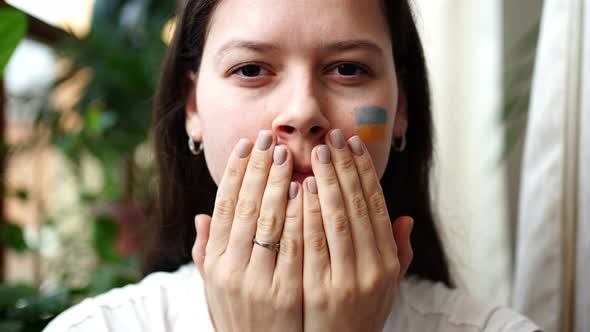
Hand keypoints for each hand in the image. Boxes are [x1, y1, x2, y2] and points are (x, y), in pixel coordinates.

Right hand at [192, 131, 303, 331]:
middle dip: (258, 169)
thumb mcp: (215, 286)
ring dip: (278, 184)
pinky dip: (299, 215)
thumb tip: (201, 216)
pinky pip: (295, 246)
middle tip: (268, 138)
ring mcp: (259, 282)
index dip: (234, 173)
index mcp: (216, 262)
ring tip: (286, 154)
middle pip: (245, 208)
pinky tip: (306, 189)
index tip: (244, 145)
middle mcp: (232, 270)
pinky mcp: (287, 293)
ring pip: (269, 222)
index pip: (223, 207)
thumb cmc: (240, 316)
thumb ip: (207, 252)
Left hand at [301, 129, 412, 331]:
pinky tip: (300, 188)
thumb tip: (405, 218)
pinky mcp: (321, 291)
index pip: (376, 206)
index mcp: (387, 262)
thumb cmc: (360, 314)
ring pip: (338, 220)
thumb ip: (396, 252)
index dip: (364, 173)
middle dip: (344, 168)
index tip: (352, 144)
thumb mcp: (388, 286)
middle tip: (331, 137)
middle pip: (357, 206)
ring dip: (327, 182)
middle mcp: (373, 268)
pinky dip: (308, 213)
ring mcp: (347, 280)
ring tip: (317, 153)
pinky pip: (313, 244)